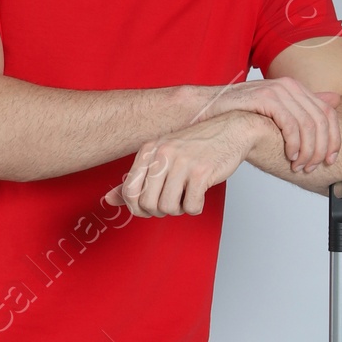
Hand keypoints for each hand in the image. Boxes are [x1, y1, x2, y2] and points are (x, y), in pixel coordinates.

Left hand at [105, 111, 267, 217]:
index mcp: (148, 150)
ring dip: (178, 210)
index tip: (150, 207)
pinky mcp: (201, 172)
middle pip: (147, 204)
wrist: (232, 129)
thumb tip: (108, 200)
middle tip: (172, 203)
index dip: (137, 208)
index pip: (129, 191)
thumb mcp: (162, 157)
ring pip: (167, 207)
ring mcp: (181, 162)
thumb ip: (136, 179)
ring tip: (186, 198)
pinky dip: (195, 207)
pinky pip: (190, 206)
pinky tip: (199, 196)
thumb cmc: (196, 147)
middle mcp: (162, 154)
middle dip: (159, 211)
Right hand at [188, 74, 339, 170]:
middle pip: (322, 120)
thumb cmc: (240, 113)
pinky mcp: (265, 98)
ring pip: (308, 124)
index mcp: (296, 88)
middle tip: (312, 167)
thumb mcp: (275, 112)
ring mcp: (278, 90)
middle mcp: (290, 86)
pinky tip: (289, 156)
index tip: (331, 160)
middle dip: (321, 149)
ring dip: (307, 150)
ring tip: (299, 166)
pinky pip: (290, 124)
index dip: (334, 139)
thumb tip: (335, 101)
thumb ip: (302, 109)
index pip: (328, 113)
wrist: (208, 110)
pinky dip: (294, 144)